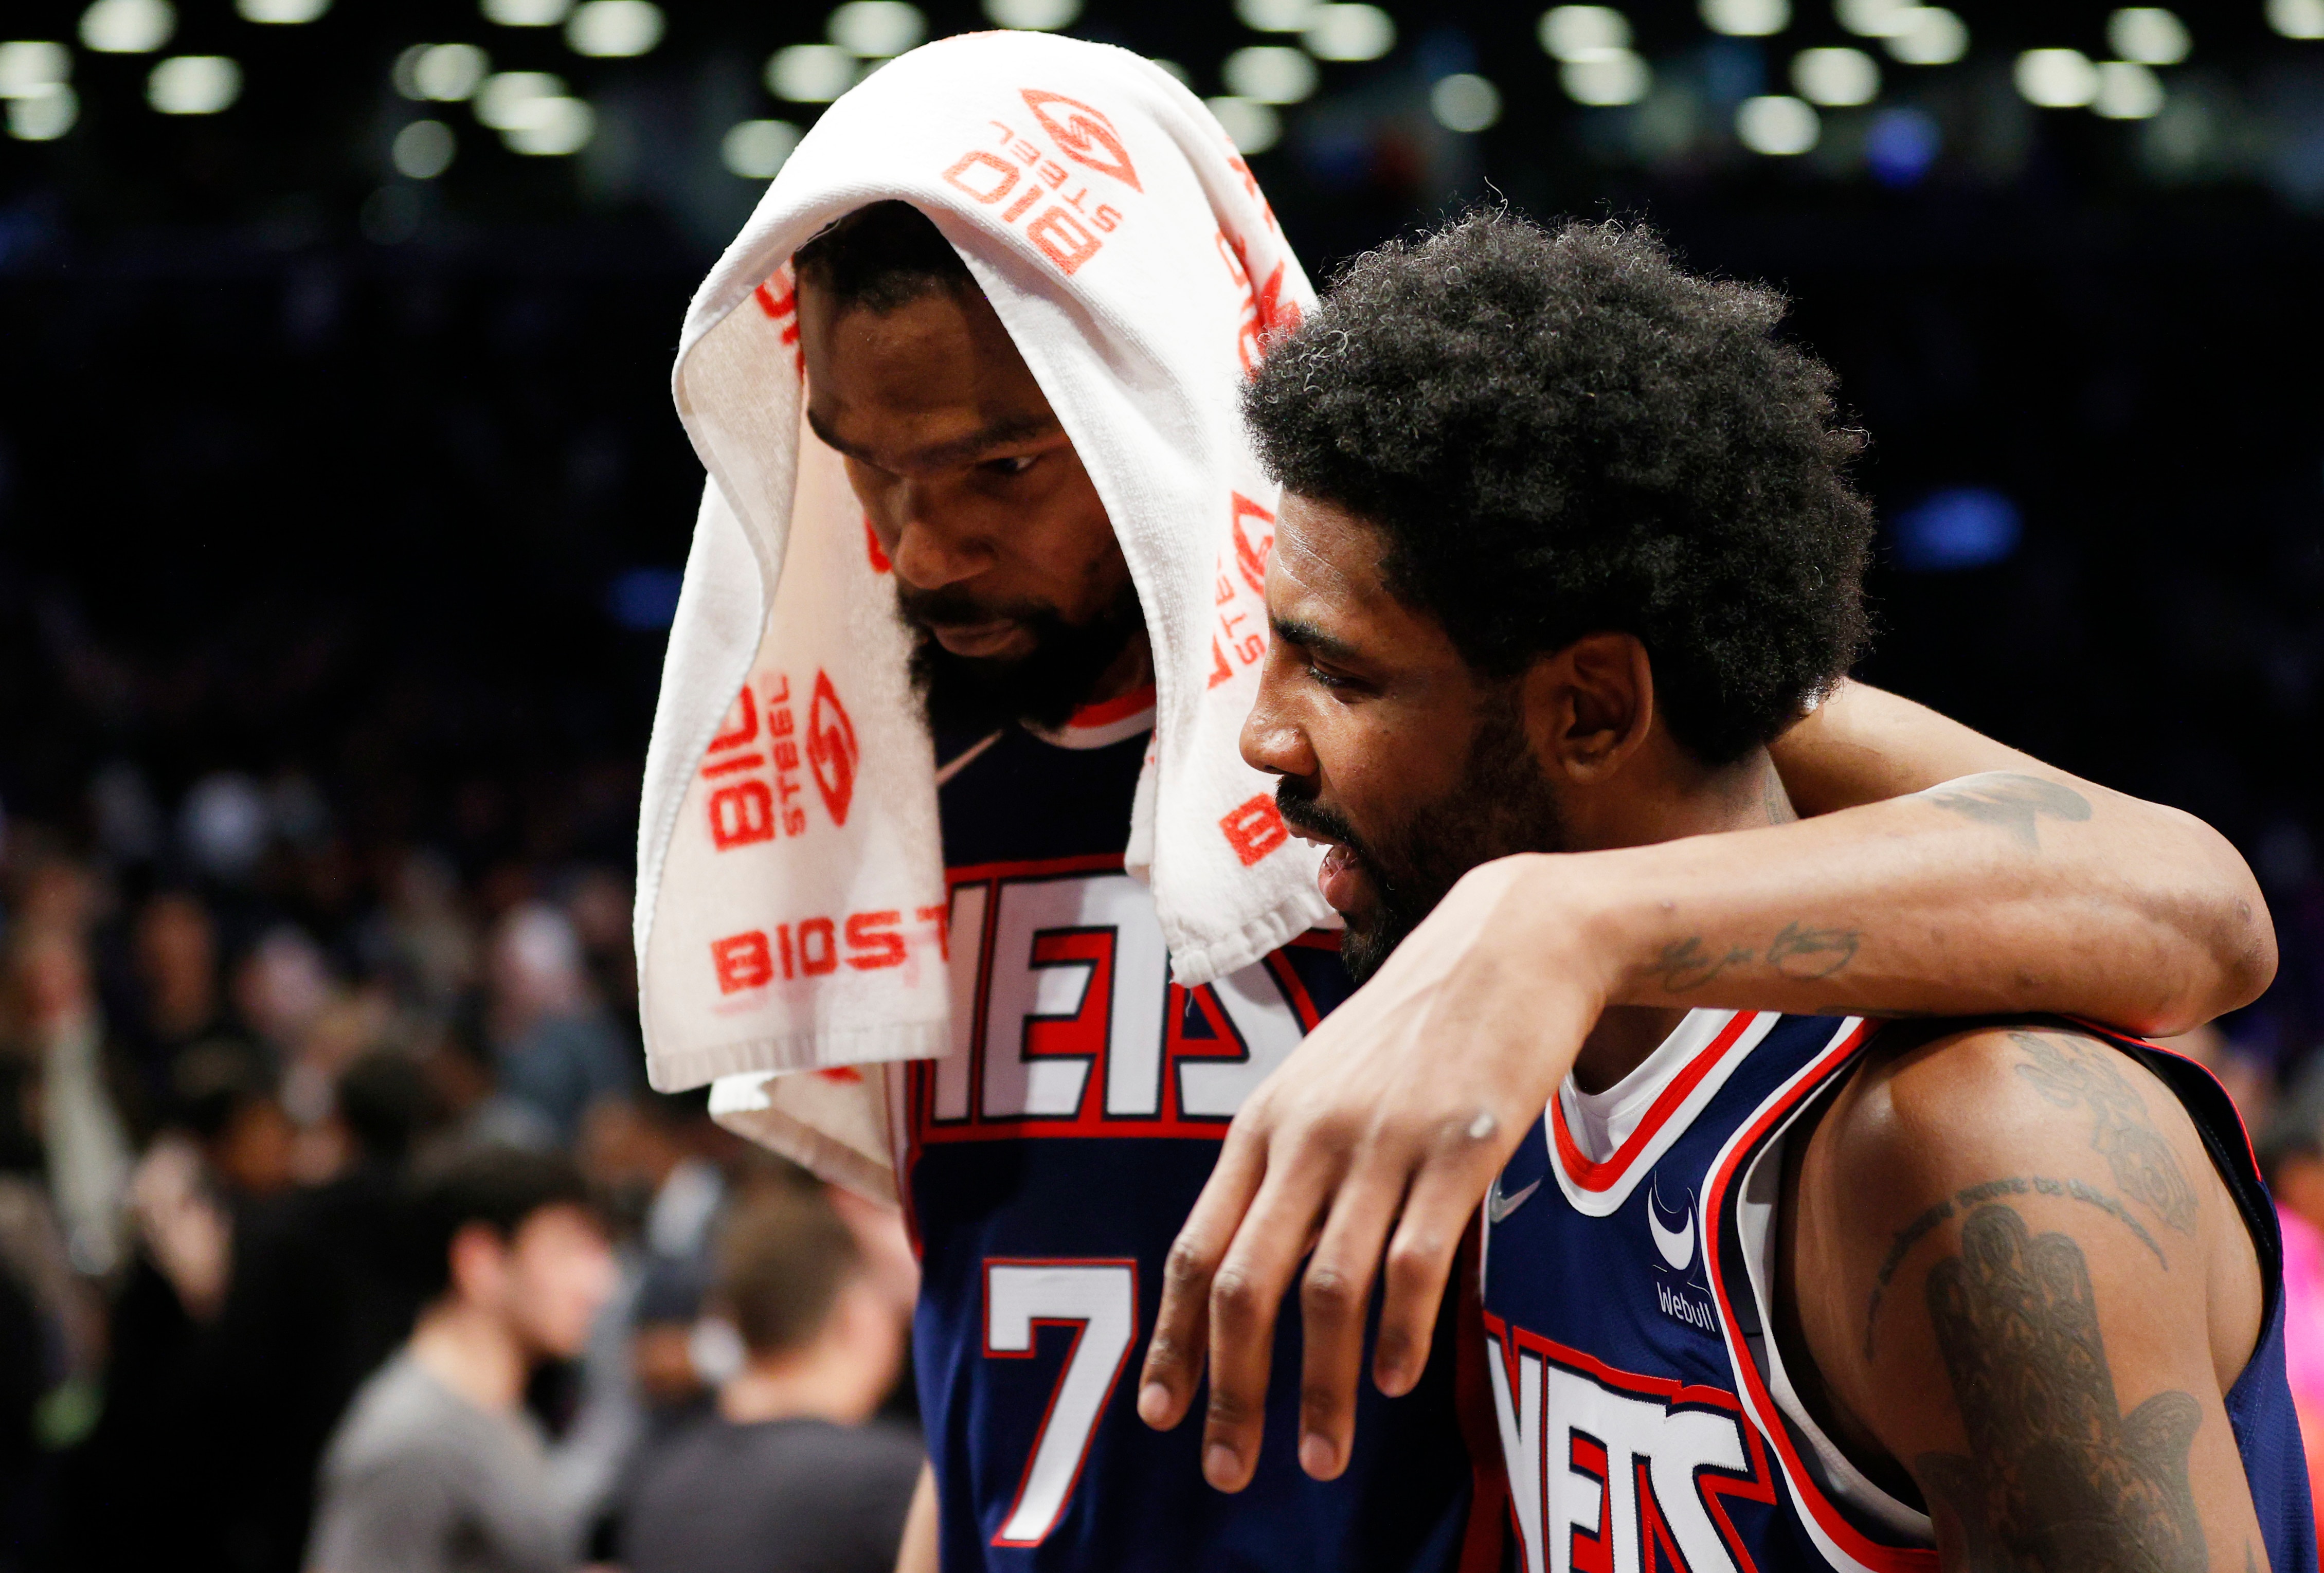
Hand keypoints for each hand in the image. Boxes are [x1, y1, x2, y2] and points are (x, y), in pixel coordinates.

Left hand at [1134, 854, 1609, 1489]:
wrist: (1511, 940)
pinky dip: (1402, 1334)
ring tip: (1319, 1457)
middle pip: (1244, 1284)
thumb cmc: (1415, 1024)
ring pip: (1326, 1289)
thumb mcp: (1324, 1081)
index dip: (1174, 1341)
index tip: (1158, 1417)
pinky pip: (1415, 1262)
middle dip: (1230, 1389)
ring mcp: (1381, 1143)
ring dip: (1319, 1386)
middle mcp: (1307, 1136)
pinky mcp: (1457, 1150)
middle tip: (1228, 1472)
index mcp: (1264, 1124)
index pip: (1194, 1250)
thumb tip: (1254, 1267)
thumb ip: (1287, 1164)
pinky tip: (1399, 1381)